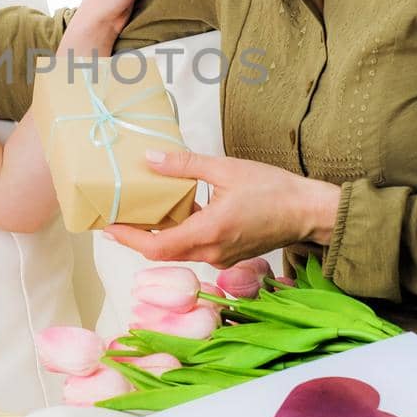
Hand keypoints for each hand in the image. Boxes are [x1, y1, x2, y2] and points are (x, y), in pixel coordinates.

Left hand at [101, 149, 341, 268]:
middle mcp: (212, 251)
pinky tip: (172, 211)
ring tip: (138, 211)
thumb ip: (185, 165)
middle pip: (162, 252)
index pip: (157, 246)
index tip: (107, 225)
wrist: (310, 212)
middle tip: (115, 217)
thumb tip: (150, 159)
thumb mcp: (226, 169)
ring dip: (157, 234)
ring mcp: (221, 256)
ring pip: (178, 250)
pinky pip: (195, 247)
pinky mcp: (228, 253)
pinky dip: (178, 232)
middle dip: (136, 236)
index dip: (128, 238)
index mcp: (209, 232)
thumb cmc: (275, 190)